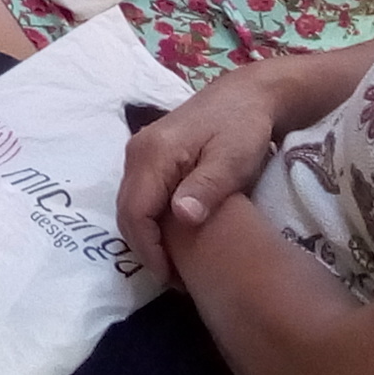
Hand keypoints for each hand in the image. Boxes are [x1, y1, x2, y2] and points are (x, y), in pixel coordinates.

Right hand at [114, 68, 282, 285]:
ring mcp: (139, 153)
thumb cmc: (243, 127)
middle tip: (175, 279)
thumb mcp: (233, 160)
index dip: (149, 250)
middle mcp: (136, 153)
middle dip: (145, 249)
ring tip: (176, 264)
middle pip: (126, 212)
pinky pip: (140, 196)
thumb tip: (182, 217)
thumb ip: (206, 187)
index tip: (172, 278)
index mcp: (153, 154)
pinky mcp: (149, 157)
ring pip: (130, 206)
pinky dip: (150, 222)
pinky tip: (174, 237)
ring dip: (146, 238)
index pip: (135, 212)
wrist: (247, 95)